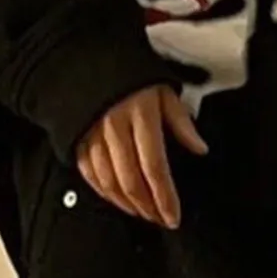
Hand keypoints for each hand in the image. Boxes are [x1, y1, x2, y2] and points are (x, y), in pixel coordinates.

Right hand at [75, 85, 207, 229]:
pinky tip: (117, 200)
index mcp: (140, 116)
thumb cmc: (129, 73)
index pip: (155, 167)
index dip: (165, 197)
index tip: (173, 216)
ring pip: (109, 183)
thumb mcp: (163, 89)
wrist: (86, 57)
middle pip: (131, 181)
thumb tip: (200, 148)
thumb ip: (180, 122)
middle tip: (160, 219)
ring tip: (142, 213)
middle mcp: (114, 129)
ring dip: (126, 204)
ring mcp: (92, 137)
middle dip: (147, 207)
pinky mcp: (76, 141)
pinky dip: (104, 193)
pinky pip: (90, 175)